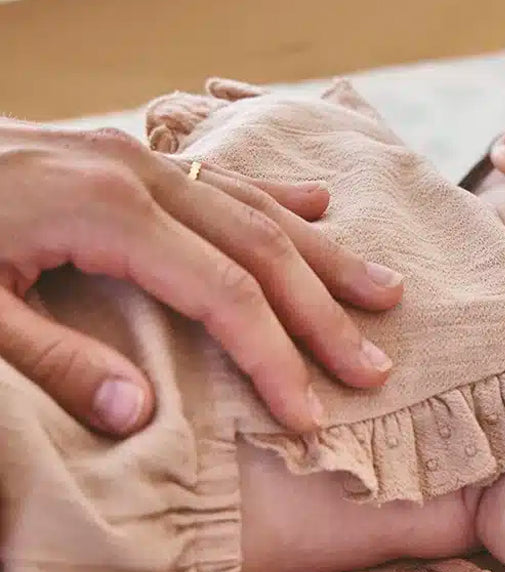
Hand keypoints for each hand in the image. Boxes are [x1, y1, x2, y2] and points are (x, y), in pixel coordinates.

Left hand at [0, 121, 402, 434]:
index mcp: (110, 212)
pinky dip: (281, 196)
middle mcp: (143, 175)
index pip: (225, 295)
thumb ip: (52, 361)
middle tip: (374, 367)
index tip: (310, 415)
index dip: (275, 358)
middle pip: (262, 249)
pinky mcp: (127, 155)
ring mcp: (139, 157)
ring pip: (258, 208)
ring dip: (324, 256)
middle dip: (323, 314)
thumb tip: (140, 415)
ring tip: (384, 293)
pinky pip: (225, 175)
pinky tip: (322, 205)